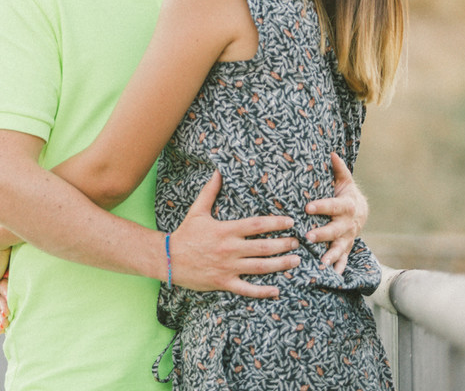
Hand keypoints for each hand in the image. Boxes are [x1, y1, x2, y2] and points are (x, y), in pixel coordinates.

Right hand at [170, 170, 299, 298]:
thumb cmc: (185, 234)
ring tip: (295, 261)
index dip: (275, 223)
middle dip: (284, 244)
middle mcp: (230, 249)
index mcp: (225, 230)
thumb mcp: (197, 211)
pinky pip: (247, 289)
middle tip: (297, 242)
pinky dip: (263, 291)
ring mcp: (228, 267)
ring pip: (260, 267)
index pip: (256, 225)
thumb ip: (210, 192)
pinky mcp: (224, 282)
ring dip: (281, 264)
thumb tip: (218, 172)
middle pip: (263, 247)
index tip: (290, 222)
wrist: (168, 258)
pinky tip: (277, 290)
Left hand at [305, 153, 367, 273]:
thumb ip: (338, 169)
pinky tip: (332, 275)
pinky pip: (344, 258)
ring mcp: (348, 237)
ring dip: (331, 255)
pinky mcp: (346, 247)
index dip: (322, 206)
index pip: (333, 206)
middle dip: (323, 233)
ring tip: (321, 262)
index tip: (308, 207)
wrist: (360, 211)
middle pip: (335, 229)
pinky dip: (339, 266)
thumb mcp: (344, 181)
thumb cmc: (345, 194)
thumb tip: (331, 153)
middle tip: (309, 236)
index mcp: (347, 206)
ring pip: (340, 247)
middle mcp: (348, 223)